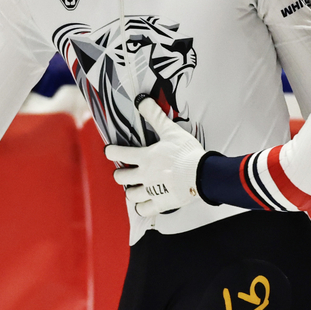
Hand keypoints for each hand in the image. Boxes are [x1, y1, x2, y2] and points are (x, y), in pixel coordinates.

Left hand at [107, 98, 205, 218]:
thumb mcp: (171, 130)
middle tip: (122, 172)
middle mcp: (144, 176)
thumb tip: (141, 99)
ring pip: (131, 195)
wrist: (202, 174)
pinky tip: (142, 205)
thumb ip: (155, 115)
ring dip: (130, 191)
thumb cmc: (187, 152)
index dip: (111, 152)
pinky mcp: (161, 203)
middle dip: (120, 174)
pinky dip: (141, 208)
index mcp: (145, 158)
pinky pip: (144, 210)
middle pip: (122, 177)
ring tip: (133, 189)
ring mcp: (152, 191)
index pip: (120, 153)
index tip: (108, 151)